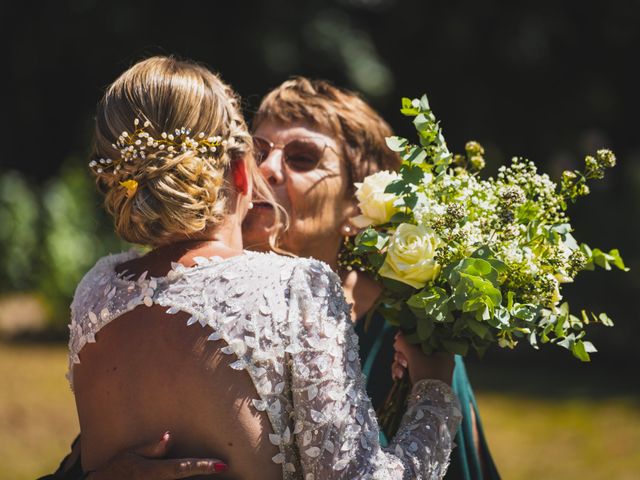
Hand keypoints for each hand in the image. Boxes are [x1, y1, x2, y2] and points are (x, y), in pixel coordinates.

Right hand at [86, 432, 227, 478]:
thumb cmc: (115, 470)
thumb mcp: (130, 455)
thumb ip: (151, 447)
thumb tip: (168, 436)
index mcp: (153, 472)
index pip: (183, 468)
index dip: (204, 466)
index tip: (222, 464)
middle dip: (207, 478)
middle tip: (226, 470)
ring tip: (222, 477)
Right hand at [392, 332, 454, 385]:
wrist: (430, 403)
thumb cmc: (427, 375)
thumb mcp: (415, 355)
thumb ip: (404, 342)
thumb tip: (398, 336)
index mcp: (443, 349)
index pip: (425, 335)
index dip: (411, 335)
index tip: (400, 338)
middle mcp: (438, 358)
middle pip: (415, 347)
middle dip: (403, 353)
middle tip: (401, 358)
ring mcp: (430, 369)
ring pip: (409, 358)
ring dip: (400, 363)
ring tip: (400, 371)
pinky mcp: (422, 378)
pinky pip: (409, 369)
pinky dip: (402, 371)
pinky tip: (398, 377)